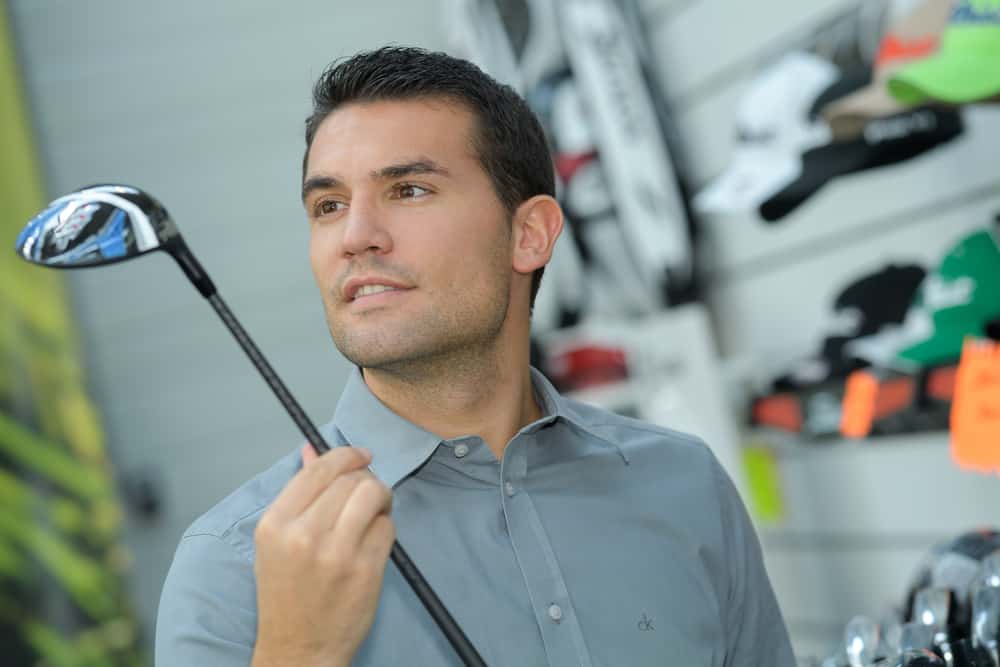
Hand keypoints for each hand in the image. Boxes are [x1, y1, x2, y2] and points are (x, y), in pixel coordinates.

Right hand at [251, 444, 394, 666]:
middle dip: (365, 479)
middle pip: (351, 480)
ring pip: (373, 495)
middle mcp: (304, 535)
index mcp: (275, 524)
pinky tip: (373, 540)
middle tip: (367, 491)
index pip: (319, 469)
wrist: (298, 650)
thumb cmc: (286, 596)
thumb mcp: (276, 541)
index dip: (346, 455)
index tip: (360, 455)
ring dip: (380, 497)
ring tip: (374, 511)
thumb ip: (298, 494)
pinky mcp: (365, 570)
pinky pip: (387, 527)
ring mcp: (337, 553)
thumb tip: (312, 451)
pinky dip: (385, 527)